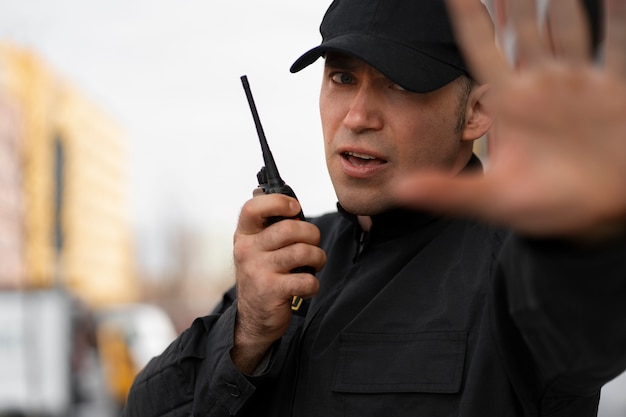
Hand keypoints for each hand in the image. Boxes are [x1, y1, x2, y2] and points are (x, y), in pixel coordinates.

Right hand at [231, 193, 324, 372]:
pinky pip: (306, 279)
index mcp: (245, 235)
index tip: (295, 209)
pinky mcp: (270, 291)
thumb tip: (294, 207)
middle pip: (289, 228)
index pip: (253, 207)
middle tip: (313, 245)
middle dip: (312, 235)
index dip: (278, 202)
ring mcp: (257, 270)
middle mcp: (247, 250)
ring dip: (318, 258)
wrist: (253, 319)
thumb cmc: (264, 276)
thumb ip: (272, 228)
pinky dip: (314, 284)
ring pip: (302, 252)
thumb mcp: (259, 249)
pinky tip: (306, 287)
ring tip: (314, 265)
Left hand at [393, 0, 625, 241]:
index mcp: (510, 104)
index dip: (468, 16)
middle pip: (523, 28)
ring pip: (568, 26)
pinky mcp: (617, 92)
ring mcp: (580, 84)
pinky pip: (621, 46)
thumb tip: (400, 190)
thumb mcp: (493, 200)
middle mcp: (542, 86)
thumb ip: (448, 192)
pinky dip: (620, 19)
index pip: (481, 49)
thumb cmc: (545, 207)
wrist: (596, 217)